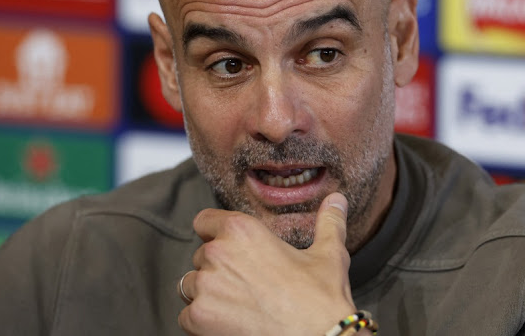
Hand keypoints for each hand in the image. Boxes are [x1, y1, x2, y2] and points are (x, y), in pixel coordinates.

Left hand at [177, 193, 356, 335]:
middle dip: (219, 268)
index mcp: (243, 230)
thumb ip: (328, 223)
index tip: (229, 248)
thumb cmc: (321, 299)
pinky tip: (231, 323)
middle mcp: (218, 253)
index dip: (215, 233)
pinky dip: (204, 322)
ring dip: (208, 293)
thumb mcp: (329, 254)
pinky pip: (187, 315)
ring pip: (191, 285)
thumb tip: (337, 201)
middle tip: (248, 284)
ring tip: (239, 304)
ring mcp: (205, 286)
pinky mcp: (198, 318)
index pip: (204, 221)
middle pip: (201, 256)